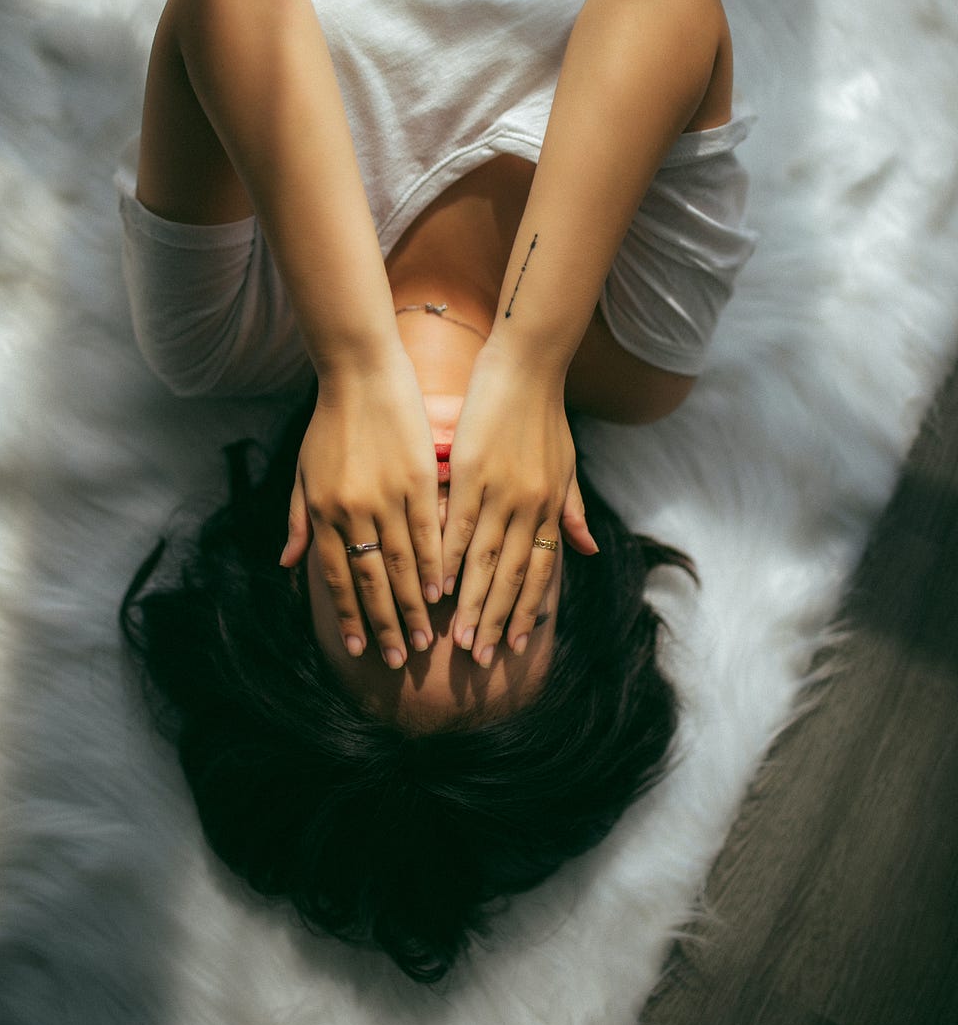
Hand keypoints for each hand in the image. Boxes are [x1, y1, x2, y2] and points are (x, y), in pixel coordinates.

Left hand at [279, 353, 441, 665]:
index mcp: (322, 511)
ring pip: (401, 562)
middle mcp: (352, 509)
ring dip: (413, 604)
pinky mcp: (417, 478)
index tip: (357, 648)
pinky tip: (443, 589)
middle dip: (384, 623)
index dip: (346, 614)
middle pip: (370, 579)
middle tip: (399, 660)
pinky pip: (427, 531)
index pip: (334, 576)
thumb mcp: (303, 473)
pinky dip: (435, 563)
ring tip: (426, 637)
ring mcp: (386, 495)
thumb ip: (298, 521)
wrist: (359, 373)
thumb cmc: (329, 423)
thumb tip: (290, 567)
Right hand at [441, 345, 598, 664]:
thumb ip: (573, 510)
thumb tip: (588, 552)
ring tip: (456, 638)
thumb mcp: (567, 465)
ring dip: (470, 602)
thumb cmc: (545, 413)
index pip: (539, 572)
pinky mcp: (473, 472)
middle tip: (481, 659)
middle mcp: (530, 507)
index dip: (527, 611)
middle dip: (496, 620)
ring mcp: (501, 491)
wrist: (528, 365)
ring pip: (484, 560)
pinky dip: (447, 557)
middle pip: (511, 576)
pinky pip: (459, 524)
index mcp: (551, 507)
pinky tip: (436, 584)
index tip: (514, 646)